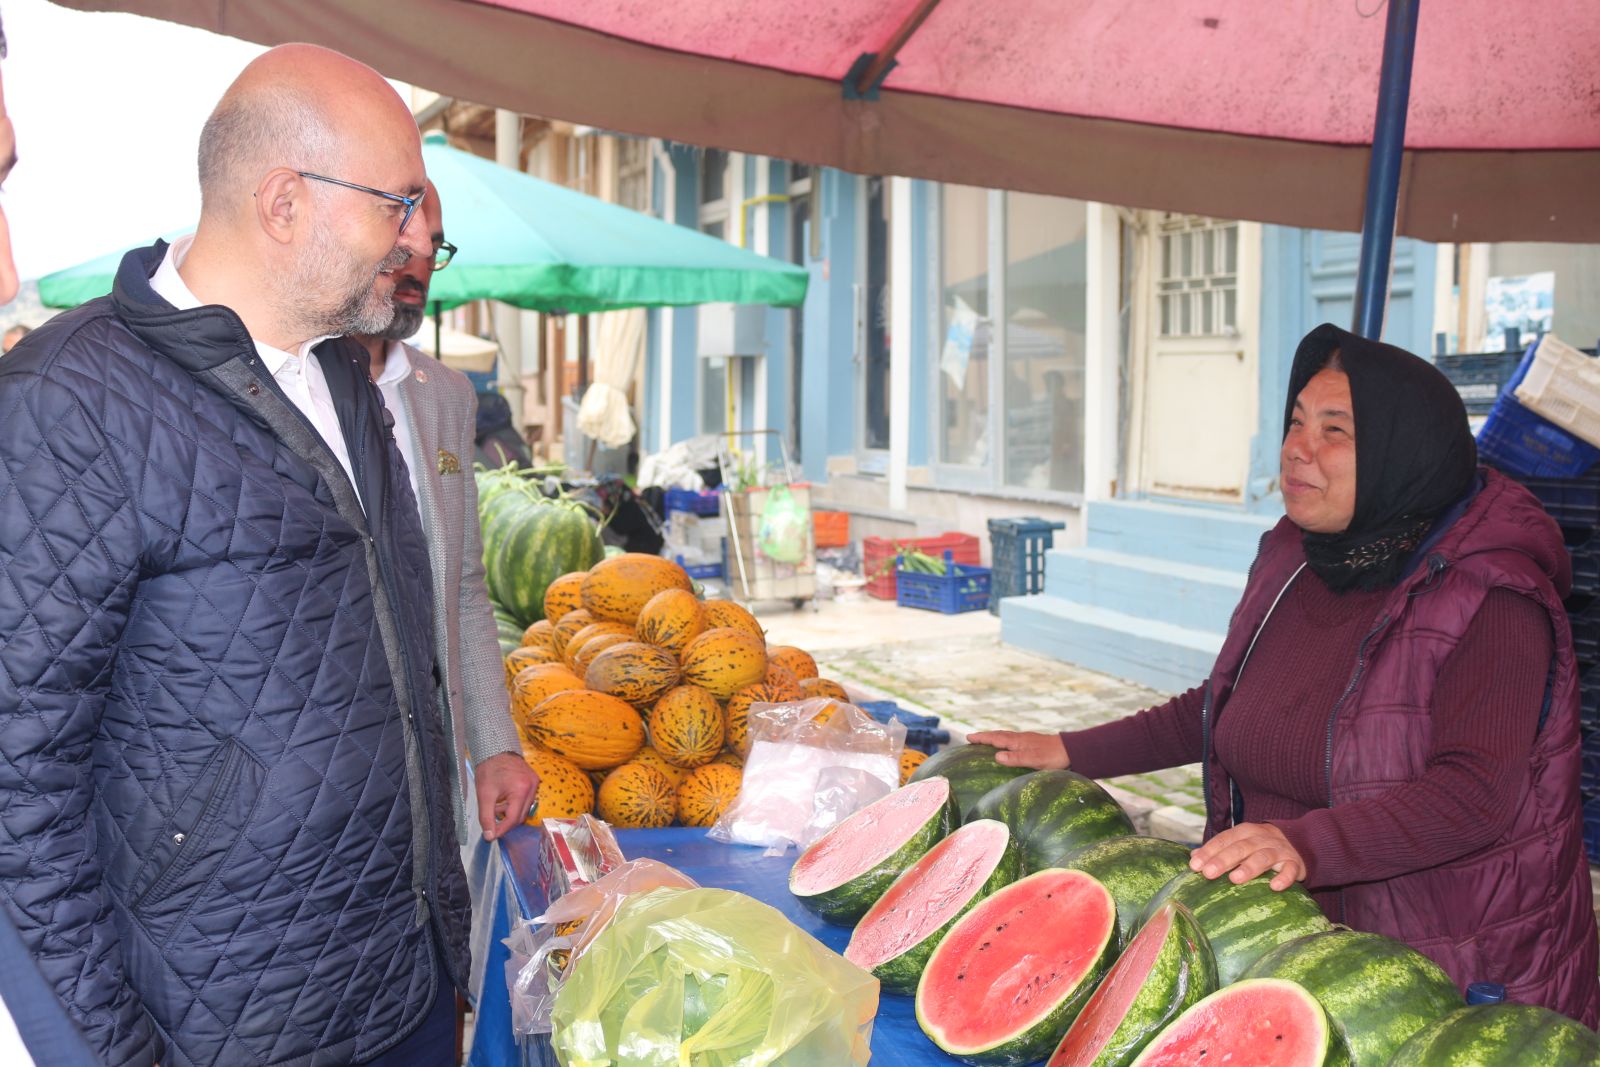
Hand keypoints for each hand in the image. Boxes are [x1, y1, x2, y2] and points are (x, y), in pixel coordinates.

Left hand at [475, 752, 539, 841]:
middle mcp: (532, 787)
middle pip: (521, 816)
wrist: (496, 749)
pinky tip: (504, 800)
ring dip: (510, 813)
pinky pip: (526, 800)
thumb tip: (489, 836)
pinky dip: (515, 805)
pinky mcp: (534, 781)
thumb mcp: (484, 795)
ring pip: (525, 809)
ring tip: (496, 807)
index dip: (502, 830)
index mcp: (521, 790)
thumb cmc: (489, 770)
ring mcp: (535, 784)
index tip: (491, 836)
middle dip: (506, 822)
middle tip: (491, 820)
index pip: (513, 819)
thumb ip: (486, 817)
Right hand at [965, 730, 1070, 770]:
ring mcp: (1026, 740)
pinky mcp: (1032, 743)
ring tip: (986, 740)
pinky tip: (1008, 747)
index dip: (982, 738)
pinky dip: (1004, 741)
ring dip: (994, 738)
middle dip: (985, 736)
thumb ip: (1016, 758)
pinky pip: (1013, 740)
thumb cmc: (1052, 756)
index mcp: (1017, 742)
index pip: (995, 739)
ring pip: (1006, 737)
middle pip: (998, 735)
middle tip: (972, 738)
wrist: (1071, 750)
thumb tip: (996, 756)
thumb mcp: (1033, 759)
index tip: (968, 737)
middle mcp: (1020, 738)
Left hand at [1189, 822, 1306, 890]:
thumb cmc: (1259, 846)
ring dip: (1249, 867)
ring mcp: (1278, 850)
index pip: (1223, 840)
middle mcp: (1260, 838)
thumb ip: (1218, 850)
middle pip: (1240, 848)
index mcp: (1244, 832)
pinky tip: (1274, 887)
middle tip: (1208, 873)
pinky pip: (1289, 870)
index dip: (1208, 852)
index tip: (1194, 865)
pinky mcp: (1294, 863)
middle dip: (1223, 860)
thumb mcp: (1239, 843)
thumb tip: (1192, 858)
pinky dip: (1283, 877)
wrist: (1298, 841)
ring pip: (1263, 857)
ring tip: (1235, 879)